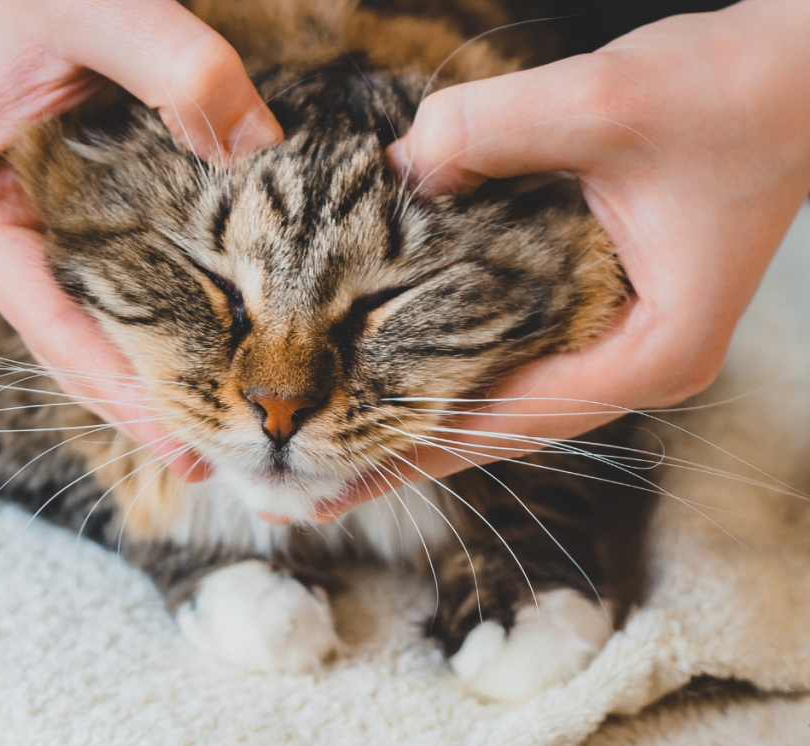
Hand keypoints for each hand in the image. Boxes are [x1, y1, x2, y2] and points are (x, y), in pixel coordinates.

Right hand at [0, 0, 282, 478]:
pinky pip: (106, 282)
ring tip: (208, 427)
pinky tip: (198, 352)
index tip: (182, 440)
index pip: (54, 326)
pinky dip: (151, 320)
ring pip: (88, 319)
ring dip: (147, 371)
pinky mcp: (58, 207)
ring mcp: (23, 221)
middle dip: (139, 399)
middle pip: (71, 340)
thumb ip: (180, 69)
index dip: (122, 389)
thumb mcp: (97, 2)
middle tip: (209, 456)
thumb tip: (264, 146)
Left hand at [318, 0, 809, 518]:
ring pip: (504, 407)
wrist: (796, 81)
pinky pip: (517, 366)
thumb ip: (486, 130)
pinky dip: (455, 381)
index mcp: (650, 352)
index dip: (413, 448)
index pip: (507, 421)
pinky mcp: (609, 317)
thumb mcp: (599, 102)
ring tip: (342, 458)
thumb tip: (394, 170)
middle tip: (317, 495)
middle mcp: (638, 366)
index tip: (338, 480)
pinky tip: (399, 391)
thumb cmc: (726, 94)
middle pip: (498, 434)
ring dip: (424, 427)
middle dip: (405, 458)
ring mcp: (625, 347)